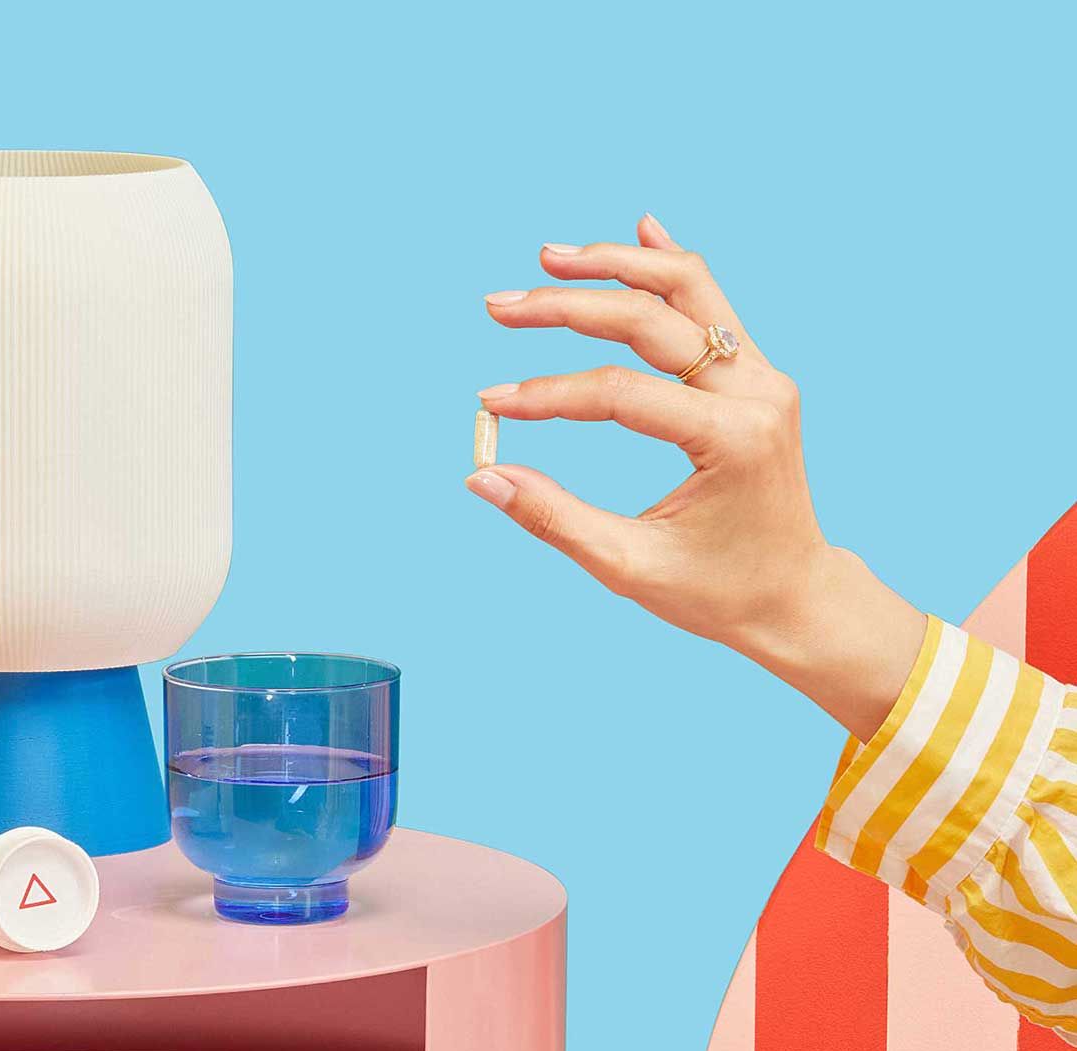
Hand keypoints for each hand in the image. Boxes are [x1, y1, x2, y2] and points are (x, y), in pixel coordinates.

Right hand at [466, 214, 925, 742]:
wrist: (795, 598)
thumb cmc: (716, 593)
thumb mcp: (628, 566)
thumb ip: (553, 518)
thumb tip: (482, 476)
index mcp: (732, 440)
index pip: (620, 393)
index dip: (547, 394)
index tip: (489, 403)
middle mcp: (757, 393)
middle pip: (650, 319)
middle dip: (568, 307)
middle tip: (499, 305)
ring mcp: (765, 378)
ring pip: (688, 289)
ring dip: (617, 266)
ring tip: (551, 257)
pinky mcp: (758, 378)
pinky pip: (713, 306)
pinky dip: (670, 269)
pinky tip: (641, 227)